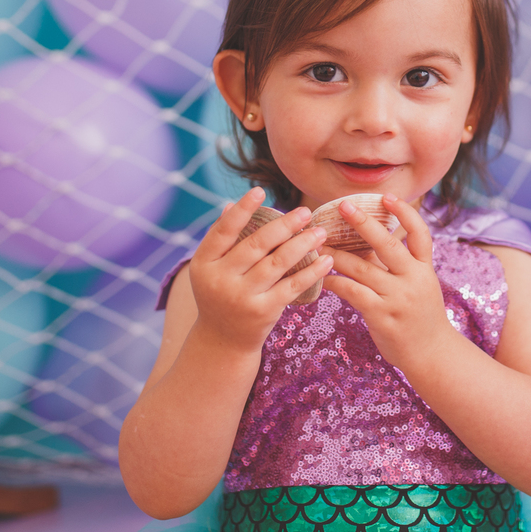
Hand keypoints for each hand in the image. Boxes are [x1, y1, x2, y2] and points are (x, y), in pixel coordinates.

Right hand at [187, 187, 332, 353]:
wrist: (222, 341)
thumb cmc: (220, 295)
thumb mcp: (211, 269)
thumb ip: (220, 240)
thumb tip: (232, 205)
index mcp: (204, 263)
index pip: (223, 231)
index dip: (242, 210)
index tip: (260, 190)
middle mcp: (220, 280)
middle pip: (257, 244)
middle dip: (284, 225)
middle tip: (305, 211)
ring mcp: (242, 297)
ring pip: (278, 262)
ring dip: (303, 244)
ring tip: (320, 231)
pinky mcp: (263, 311)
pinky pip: (292, 285)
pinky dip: (311, 271)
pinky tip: (326, 259)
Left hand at [322, 194, 455, 368]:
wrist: (432, 353)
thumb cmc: (420, 316)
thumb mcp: (418, 286)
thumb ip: (396, 266)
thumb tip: (365, 242)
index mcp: (424, 269)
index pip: (420, 234)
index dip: (405, 213)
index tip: (387, 196)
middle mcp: (413, 279)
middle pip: (388, 244)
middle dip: (364, 222)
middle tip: (343, 205)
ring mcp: (398, 298)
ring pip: (362, 268)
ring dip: (337, 254)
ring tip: (318, 244)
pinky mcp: (382, 315)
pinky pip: (353, 292)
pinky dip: (335, 282)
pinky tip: (323, 278)